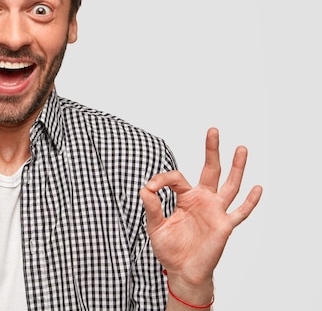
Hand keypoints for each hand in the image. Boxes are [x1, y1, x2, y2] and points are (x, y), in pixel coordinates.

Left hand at [140, 128, 262, 287]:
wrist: (183, 271)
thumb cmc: (170, 248)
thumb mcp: (155, 226)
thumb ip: (151, 207)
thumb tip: (145, 188)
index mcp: (185, 197)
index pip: (176, 178)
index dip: (161, 179)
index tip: (150, 188)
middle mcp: (203, 200)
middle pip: (210, 170)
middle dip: (211, 150)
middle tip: (213, 130)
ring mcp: (215, 211)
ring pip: (229, 185)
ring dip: (236, 168)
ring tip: (241, 148)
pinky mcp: (224, 226)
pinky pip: (240, 212)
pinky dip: (249, 201)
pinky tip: (257, 188)